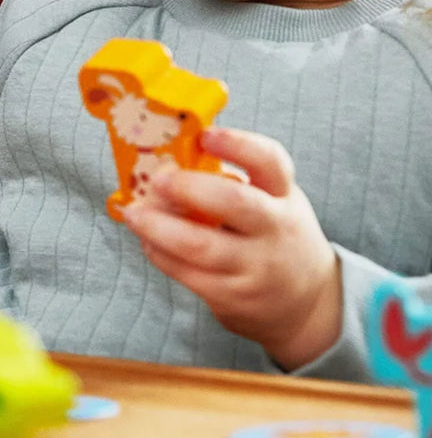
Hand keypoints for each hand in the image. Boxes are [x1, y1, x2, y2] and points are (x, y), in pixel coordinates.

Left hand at [120, 127, 341, 369]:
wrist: (304, 302)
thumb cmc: (271, 234)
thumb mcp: (271, 200)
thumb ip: (232, 179)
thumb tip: (168, 159)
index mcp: (282, 194)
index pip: (270, 161)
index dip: (238, 144)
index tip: (205, 135)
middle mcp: (275, 229)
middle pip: (236, 203)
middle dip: (189, 188)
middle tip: (156, 180)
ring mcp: (256, 266)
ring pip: (201, 245)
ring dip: (157, 226)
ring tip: (133, 213)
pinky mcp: (234, 296)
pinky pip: (188, 273)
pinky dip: (160, 253)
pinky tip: (146, 239)